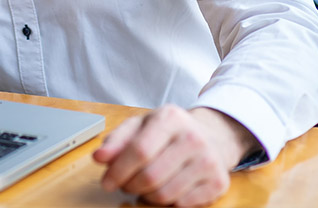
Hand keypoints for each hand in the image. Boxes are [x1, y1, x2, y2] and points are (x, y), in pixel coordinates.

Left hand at [92, 105, 256, 206]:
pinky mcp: (218, 181)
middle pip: (150, 176)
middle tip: (126, 184)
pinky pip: (183, 205)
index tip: (107, 182)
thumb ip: (117, 140)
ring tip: (145, 186)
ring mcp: (209, 160)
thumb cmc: (170, 131)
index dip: (118, 171)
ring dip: (147, 196)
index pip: (139, 151)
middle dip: (130, 186)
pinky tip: (166, 188)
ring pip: (165, 194)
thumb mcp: (142, 125)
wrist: (211, 135)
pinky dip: (168, 202)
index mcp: (171, 118)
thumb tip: (99, 157)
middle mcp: (193, 137)